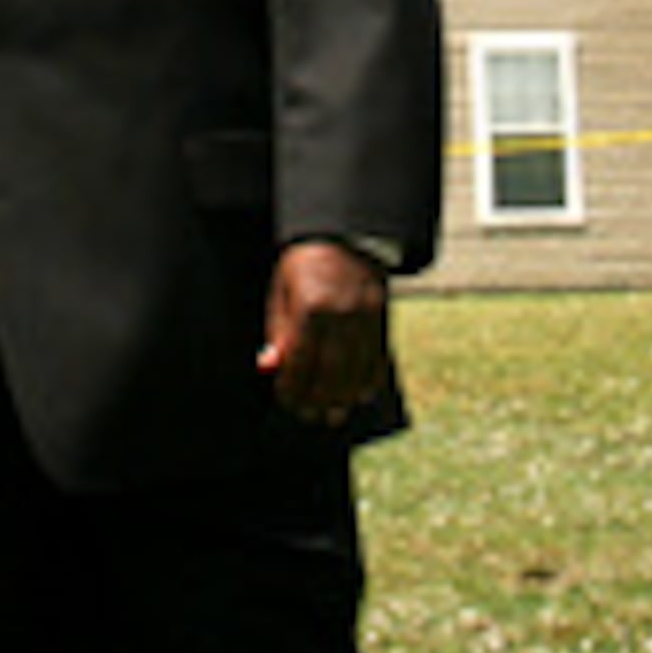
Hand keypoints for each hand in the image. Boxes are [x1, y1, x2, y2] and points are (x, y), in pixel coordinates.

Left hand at [257, 238, 391, 424]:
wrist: (343, 235)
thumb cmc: (304, 266)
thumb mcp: (281, 292)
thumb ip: (277, 331)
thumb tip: (269, 368)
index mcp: (310, 305)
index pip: (300, 360)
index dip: (292, 386)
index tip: (287, 402)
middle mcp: (341, 312)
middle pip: (331, 371)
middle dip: (319, 400)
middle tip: (311, 417)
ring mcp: (366, 315)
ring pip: (357, 369)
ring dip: (345, 397)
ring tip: (335, 414)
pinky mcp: (382, 316)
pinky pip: (378, 356)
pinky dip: (370, 380)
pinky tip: (360, 395)